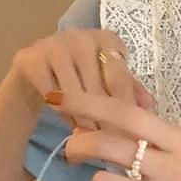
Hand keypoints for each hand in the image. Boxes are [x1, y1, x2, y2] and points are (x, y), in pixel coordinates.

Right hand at [10, 29, 151, 126]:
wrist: (33, 78)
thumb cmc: (80, 81)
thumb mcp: (107, 84)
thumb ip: (129, 91)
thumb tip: (149, 107)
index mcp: (107, 39)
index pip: (120, 77)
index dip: (125, 109)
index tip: (131, 137)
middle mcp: (81, 35)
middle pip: (97, 87)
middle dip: (105, 120)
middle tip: (110, 145)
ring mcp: (54, 44)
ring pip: (75, 93)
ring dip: (83, 120)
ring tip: (91, 139)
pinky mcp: (31, 58)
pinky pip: (51, 94)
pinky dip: (62, 113)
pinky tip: (69, 125)